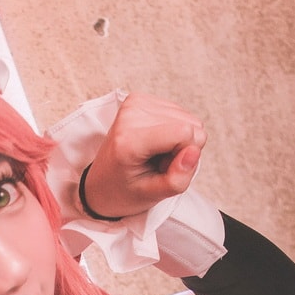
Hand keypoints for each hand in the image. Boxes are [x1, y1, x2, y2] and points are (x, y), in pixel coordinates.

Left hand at [82, 91, 206, 220]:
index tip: (164, 168)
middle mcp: (131, 114)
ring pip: (188, 118)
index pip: (184, 132)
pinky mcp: (139, 99)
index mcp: (130, 140)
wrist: (101, 184)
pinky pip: (178, 112)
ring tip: (153, 155)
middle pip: (190, 124)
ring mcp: (135, 103)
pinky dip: (171, 131)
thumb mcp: (153, 196)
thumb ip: (178, 179)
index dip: (184, 155)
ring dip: (177, 140)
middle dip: (182, 148)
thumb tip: (194, 151)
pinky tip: (153, 144)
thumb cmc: (125, 191)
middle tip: (157, 163)